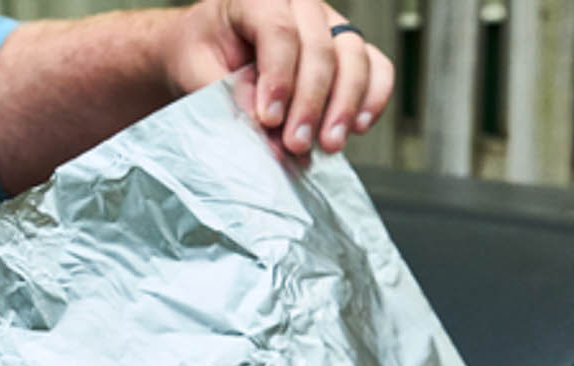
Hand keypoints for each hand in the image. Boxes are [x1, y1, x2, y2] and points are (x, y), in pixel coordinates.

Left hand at [164, 0, 395, 156]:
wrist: (209, 51)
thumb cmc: (202, 52)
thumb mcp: (197, 68)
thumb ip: (227, 94)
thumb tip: (265, 125)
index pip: (279, 31)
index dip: (278, 78)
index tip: (270, 119)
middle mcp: (300, 5)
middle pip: (320, 47)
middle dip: (311, 102)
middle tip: (296, 142)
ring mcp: (329, 25)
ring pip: (354, 57)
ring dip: (345, 106)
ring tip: (329, 143)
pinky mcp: (347, 49)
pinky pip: (376, 67)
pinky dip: (373, 98)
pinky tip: (357, 126)